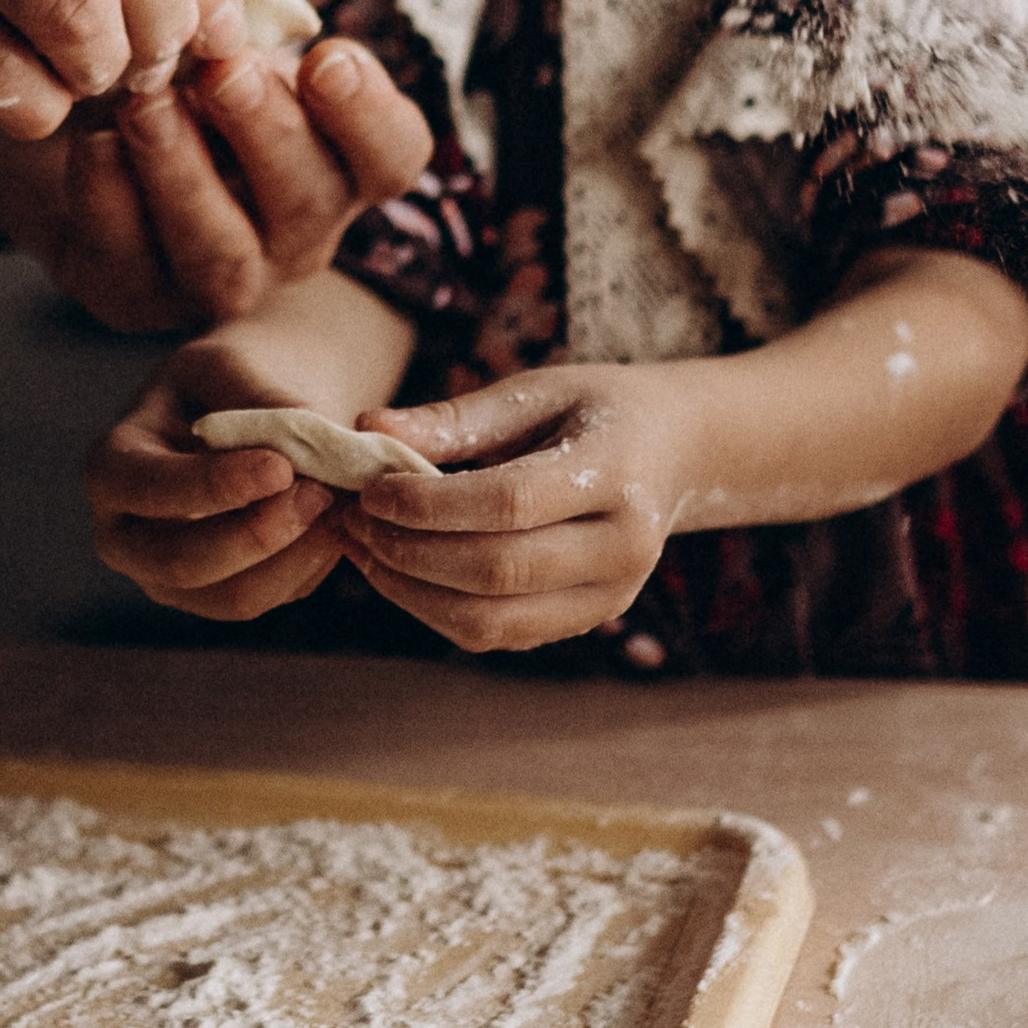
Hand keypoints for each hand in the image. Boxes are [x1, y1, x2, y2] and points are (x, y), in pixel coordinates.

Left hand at [25, 37, 432, 328]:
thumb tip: (232, 14)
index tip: (325, 60)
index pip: (394, 153)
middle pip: (310, 202)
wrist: (66, 117)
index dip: (370, 113)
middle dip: (265, 132)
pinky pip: (130, 265)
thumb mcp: (215, 30)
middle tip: (223, 72)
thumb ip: (239, 20)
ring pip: (223, 254)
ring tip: (144, 105)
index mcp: (339, 159)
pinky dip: (111, 201)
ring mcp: (221, 277)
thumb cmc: (170, 62)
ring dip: (184, 174)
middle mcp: (296, 231)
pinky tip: (93, 145)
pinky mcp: (136, 297)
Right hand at [84, 341, 349, 622]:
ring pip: (234, 596)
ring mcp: (170, 578)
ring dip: (294, 556)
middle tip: (321, 492)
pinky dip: (311, 562)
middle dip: (257, 534)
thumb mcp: (235, 366)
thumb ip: (264, 406)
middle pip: (183, 562)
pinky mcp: (222, 596)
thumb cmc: (230, 377)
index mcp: (111, 468)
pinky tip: (337, 517)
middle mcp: (125, 537)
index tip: (281, 467)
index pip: (151, 490)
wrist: (249, 402)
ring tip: (338, 501)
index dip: (215, 486)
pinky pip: (272, 597)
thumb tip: (302, 462)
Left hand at [334, 361, 699, 652]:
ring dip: (410, 592)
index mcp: (617, 475)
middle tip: (351, 517)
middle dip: (408, 551)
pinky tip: (397, 570)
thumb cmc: (596, 409)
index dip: (428, 503)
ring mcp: (611, 597)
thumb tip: (367, 428)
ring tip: (362, 545)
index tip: (369, 487)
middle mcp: (624, 548)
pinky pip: (498, 636)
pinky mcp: (585, 622)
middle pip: (497, 571)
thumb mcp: (536, 392)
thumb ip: (455, 418)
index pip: (510, 503)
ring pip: (491, 621)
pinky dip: (435, 610)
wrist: (675, 453)